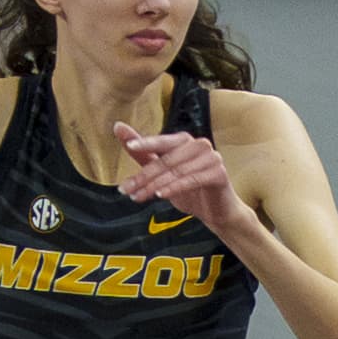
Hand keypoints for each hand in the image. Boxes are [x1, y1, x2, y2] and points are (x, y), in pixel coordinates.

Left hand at [114, 120, 251, 245]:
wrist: (217, 212)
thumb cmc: (189, 190)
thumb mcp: (161, 173)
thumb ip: (142, 152)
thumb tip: (118, 127)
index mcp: (185, 141)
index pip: (162, 141)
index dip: (145, 143)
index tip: (129, 146)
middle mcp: (199, 145)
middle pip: (166, 160)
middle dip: (144, 176)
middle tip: (125, 189)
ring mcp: (211, 158)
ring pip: (176, 171)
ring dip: (154, 185)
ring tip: (137, 197)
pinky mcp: (219, 173)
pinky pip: (192, 180)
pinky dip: (174, 188)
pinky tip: (160, 195)